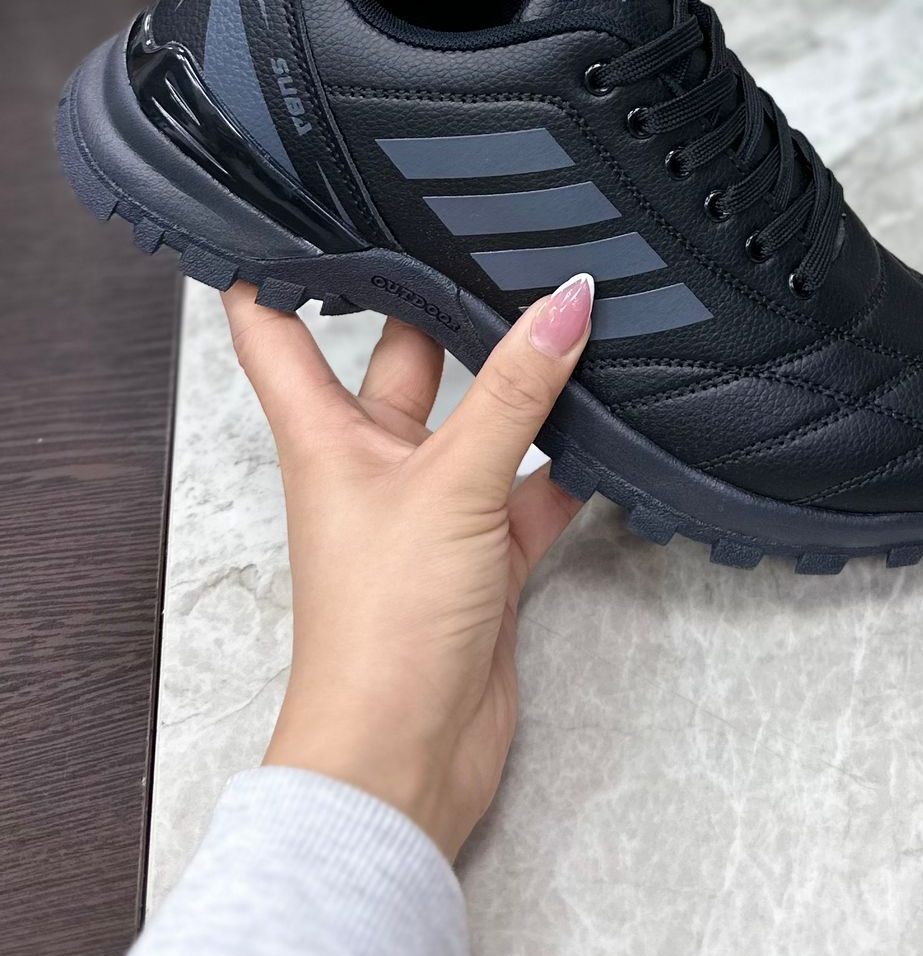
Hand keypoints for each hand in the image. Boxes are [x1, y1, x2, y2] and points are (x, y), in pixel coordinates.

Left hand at [220, 272, 594, 858]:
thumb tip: (566, 299)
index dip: (285, 264)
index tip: (311, 200)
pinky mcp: (484, 552)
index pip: (278, 327)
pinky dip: (570, 463)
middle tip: (497, 232)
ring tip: (575, 314)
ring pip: (481, 419)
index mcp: (326, 433)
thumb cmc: (382, 625)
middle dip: (447, 305)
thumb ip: (516, 390)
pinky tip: (611, 428)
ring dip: (523, 384)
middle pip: (405, 357)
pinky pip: (531, 487)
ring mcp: (432, 505)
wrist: (406, 755)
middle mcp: (373, 460)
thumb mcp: (451, 484)